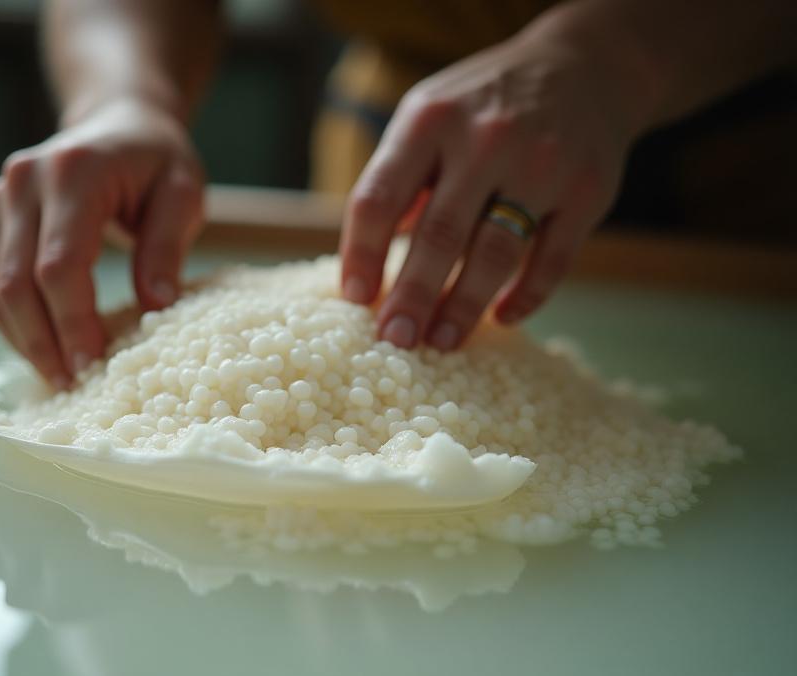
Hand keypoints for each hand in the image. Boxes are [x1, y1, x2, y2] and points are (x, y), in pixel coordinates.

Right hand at [0, 98, 204, 388]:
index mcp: (72, 172)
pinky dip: (17, 324)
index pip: (60, 265)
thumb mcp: (183, 193)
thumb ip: (167, 246)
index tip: (93, 365)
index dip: (73, 322)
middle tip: (74, 386)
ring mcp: (0, 201)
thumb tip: (155, 306)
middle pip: (16, 283)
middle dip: (43, 343)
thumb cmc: (156, 160)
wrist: (118, 121)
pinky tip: (47, 350)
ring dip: (25, 341)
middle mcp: (24, 183)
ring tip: (61, 379)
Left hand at [340, 28, 635, 348]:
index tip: (355, 300)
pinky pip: (552, 259)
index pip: (380, 197)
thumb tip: (367, 264)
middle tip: (395, 339)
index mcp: (430, 120)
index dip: (362, 254)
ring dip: (465, 305)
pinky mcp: (588, 191)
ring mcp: (542, 164)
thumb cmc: (484, 106)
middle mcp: (485, 139)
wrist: (584, 66)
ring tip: (441, 341)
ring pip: (496, 253)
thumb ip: (400, 181)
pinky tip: (502, 319)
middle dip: (413, 295)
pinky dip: (527, 296)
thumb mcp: (430, 117)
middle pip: (439, 234)